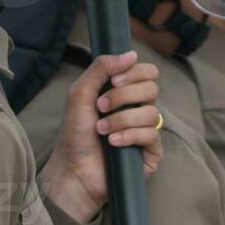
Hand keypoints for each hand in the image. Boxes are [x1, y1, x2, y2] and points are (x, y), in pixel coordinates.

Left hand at [39, 51, 161, 224]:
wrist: (72, 170)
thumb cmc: (75, 135)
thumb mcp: (80, 94)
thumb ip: (100, 68)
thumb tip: (131, 54)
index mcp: (126, 94)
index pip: (147, 72)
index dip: (133, 73)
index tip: (113, 81)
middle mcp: (138, 110)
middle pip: (152, 88)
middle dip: (124, 96)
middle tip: (101, 107)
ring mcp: (146, 131)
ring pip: (152, 112)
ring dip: (121, 119)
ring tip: (101, 130)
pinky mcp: (151, 153)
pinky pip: (152, 135)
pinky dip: (130, 135)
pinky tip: (113, 143)